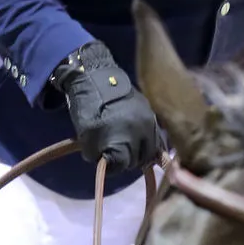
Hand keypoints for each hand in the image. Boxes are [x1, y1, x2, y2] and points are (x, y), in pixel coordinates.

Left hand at [52, 41, 161, 169]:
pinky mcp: (154, 115)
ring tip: (129, 148)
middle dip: (127, 160)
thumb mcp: (86, 136)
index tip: (105, 160)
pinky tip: (143, 143)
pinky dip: (150, 144)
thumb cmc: (88, 109)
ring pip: (151, 151)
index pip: (122, 166)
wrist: (98, 78)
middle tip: (116, 153)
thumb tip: (110, 163)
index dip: (112, 166)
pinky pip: (157, 137)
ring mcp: (150, 123)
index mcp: (124, 141)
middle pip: (139, 160)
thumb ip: (98, 155)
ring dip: (140, 153)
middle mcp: (142, 135)